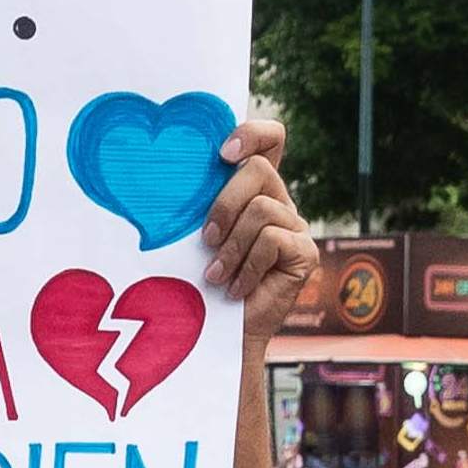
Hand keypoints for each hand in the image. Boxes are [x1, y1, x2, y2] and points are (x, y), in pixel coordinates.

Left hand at [200, 116, 317, 341]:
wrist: (220, 334)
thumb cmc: (199, 282)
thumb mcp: (193, 235)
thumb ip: (196, 203)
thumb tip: (162, 175)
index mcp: (253, 190)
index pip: (270, 139)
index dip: (252, 134)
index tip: (222, 155)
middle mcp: (279, 202)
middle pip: (260, 170)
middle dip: (225, 203)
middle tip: (206, 239)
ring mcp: (296, 226)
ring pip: (262, 209)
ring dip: (231, 245)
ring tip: (216, 273)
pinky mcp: (306, 252)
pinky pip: (272, 241)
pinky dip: (247, 267)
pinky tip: (236, 288)